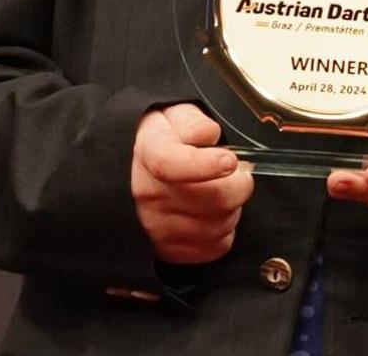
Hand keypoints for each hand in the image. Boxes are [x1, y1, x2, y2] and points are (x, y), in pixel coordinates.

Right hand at [131, 103, 252, 263]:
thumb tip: (208, 135)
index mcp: (148, 154)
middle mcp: (148, 196)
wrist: (128, 175)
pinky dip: (224, 229)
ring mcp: (157, 227)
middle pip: (214, 199)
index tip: (228, 160)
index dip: (205, 165)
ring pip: (221, 224)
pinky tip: (212, 212)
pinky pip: (217, 245)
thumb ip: (192, 121)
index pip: (171, 165)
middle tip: (235, 171)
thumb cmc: (157, 143)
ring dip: (232, 207)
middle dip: (238, 183)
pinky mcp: (169, 251)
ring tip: (218, 190)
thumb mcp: (170, 115)